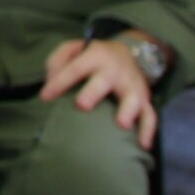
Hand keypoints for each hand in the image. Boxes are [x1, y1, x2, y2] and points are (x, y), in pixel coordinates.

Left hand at [40, 36, 159, 149]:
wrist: (128, 52)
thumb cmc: (91, 56)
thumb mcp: (72, 49)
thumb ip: (58, 62)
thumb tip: (50, 82)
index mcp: (95, 56)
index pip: (75, 68)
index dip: (60, 82)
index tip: (45, 97)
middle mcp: (114, 70)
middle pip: (104, 80)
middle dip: (93, 92)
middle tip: (82, 105)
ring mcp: (132, 84)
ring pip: (133, 97)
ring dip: (128, 110)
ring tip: (122, 125)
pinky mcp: (144, 98)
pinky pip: (150, 115)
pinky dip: (148, 130)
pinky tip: (143, 145)